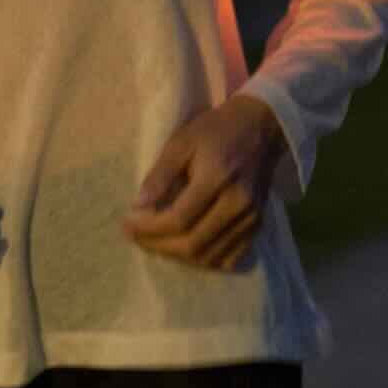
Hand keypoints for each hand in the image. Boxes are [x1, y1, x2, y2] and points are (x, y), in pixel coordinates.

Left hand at [121, 94, 285, 272]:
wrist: (260, 127)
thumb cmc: (216, 130)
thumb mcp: (181, 142)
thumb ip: (160, 174)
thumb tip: (138, 206)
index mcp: (217, 178)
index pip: (178, 219)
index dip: (149, 228)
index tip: (127, 224)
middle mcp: (237, 204)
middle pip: (193, 244)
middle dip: (158, 245)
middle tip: (136, 237)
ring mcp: (251, 219)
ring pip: (209, 256)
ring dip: (177, 256)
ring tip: (155, 242)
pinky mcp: (257, 226)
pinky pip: (229, 258)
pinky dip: (203, 259)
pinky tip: (184, 247)